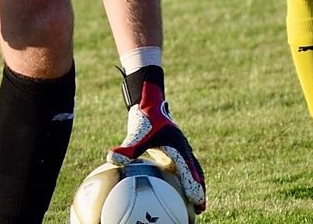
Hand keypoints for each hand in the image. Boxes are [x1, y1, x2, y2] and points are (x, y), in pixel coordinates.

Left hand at [106, 66, 205, 212]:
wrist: (149, 103)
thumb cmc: (144, 117)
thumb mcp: (135, 133)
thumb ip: (127, 147)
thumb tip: (112, 158)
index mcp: (177, 146)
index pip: (188, 168)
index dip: (193, 184)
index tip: (196, 199)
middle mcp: (182, 148)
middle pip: (196, 172)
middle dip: (199, 189)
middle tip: (201, 208)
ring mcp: (180, 150)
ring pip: (191, 170)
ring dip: (194, 186)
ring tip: (194, 204)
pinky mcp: (173, 151)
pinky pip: (181, 168)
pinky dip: (184, 180)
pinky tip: (175, 192)